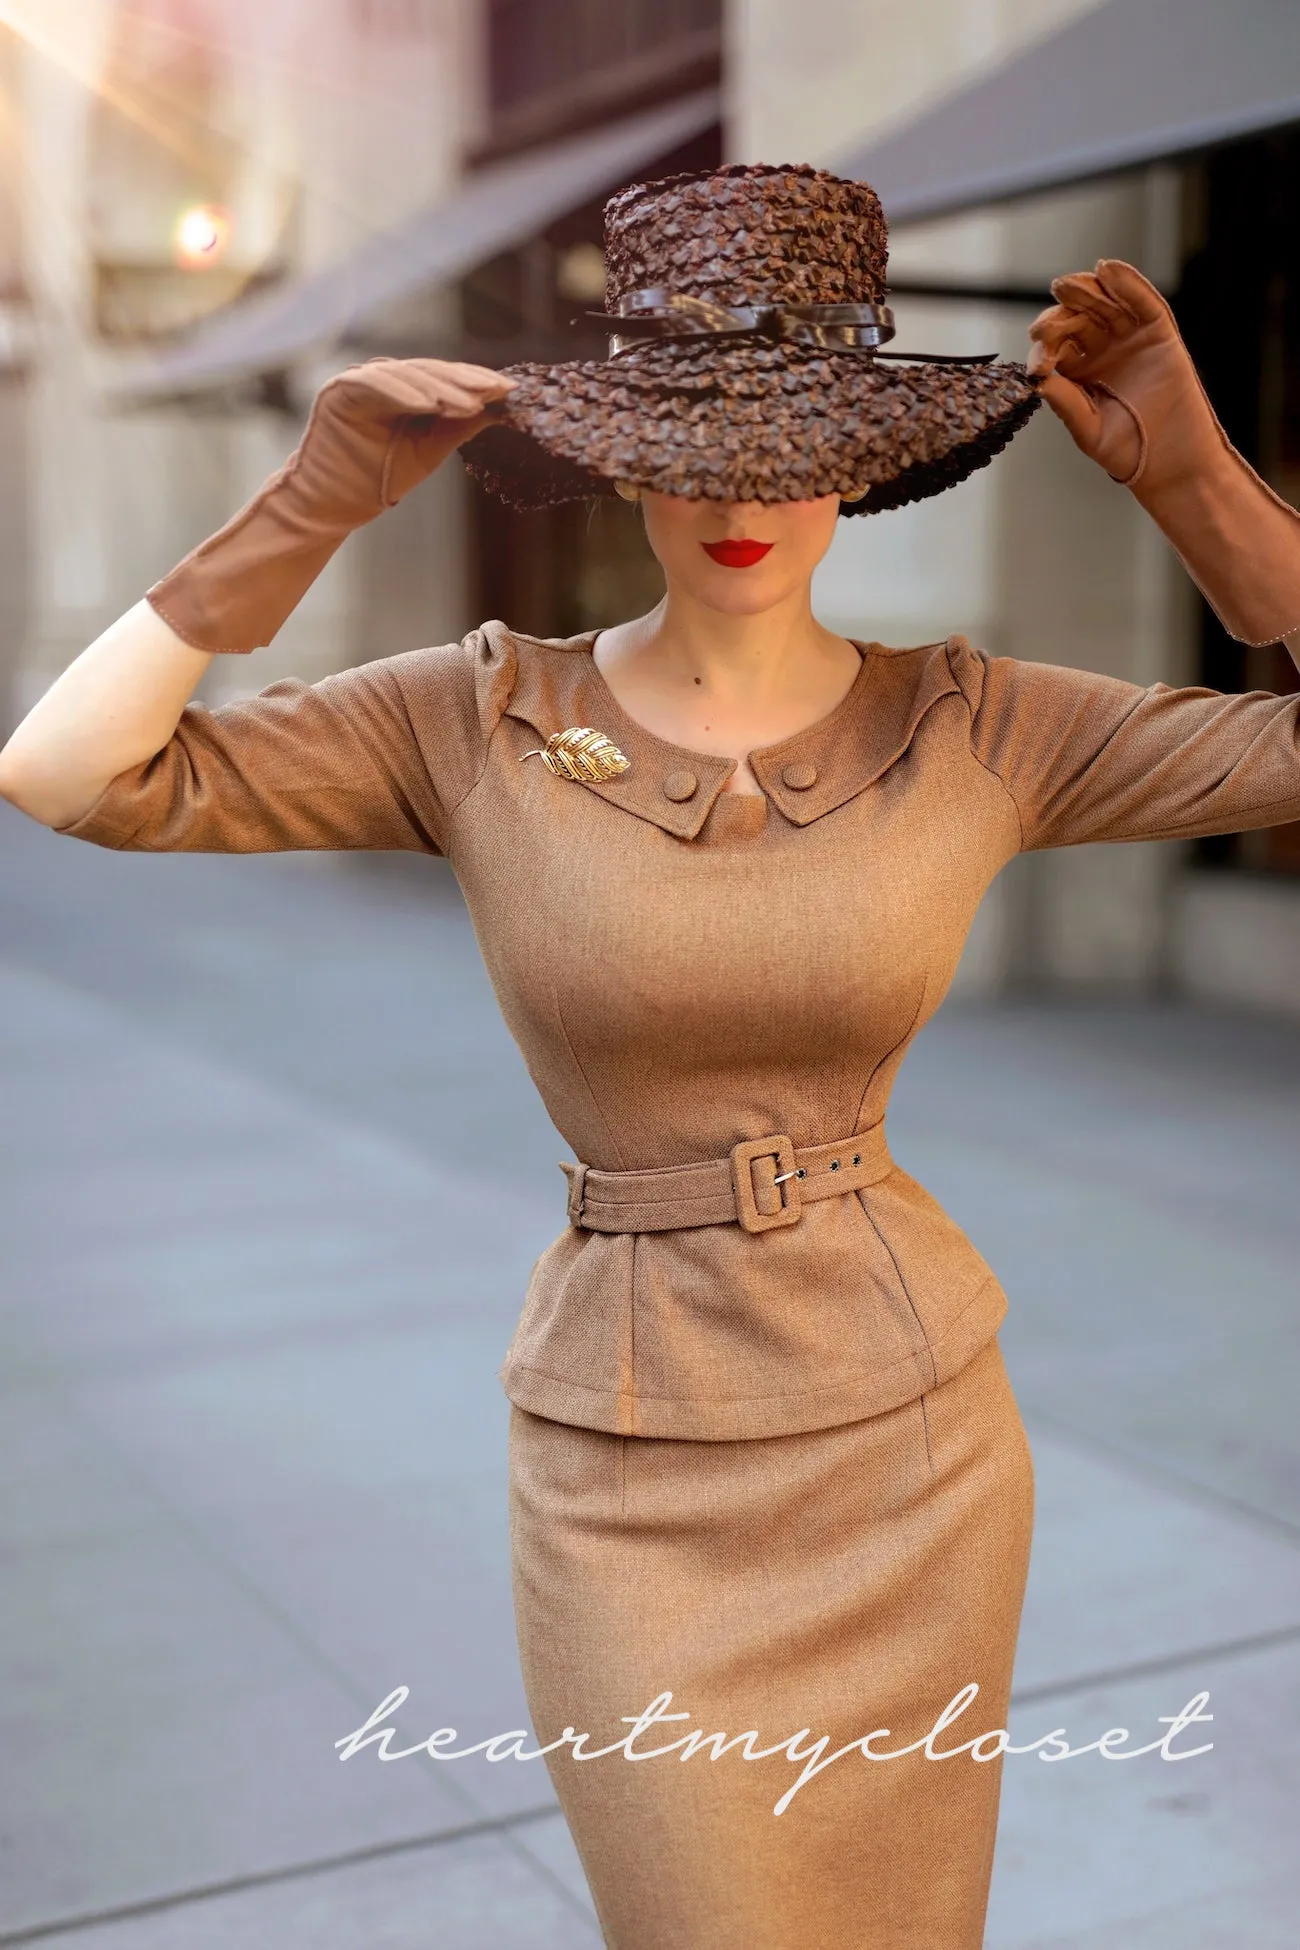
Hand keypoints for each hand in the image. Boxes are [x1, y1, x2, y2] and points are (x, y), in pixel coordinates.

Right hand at [289, 357, 517, 528]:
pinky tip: (431, 404)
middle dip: (466, 382)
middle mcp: (383, 380)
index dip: (477, 382)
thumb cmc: (378, 479)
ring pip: (407, 376)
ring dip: (441, 388)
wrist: (333, 505)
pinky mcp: (340, 390)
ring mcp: (360, 381)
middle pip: (430, 373)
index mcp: (404, 391)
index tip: (511, 390)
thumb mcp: (430, 450)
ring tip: (471, 401)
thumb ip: (458, 425)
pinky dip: (403, 393)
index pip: (446, 380)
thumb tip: (500, 408)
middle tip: (498, 390)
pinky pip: (375, 385)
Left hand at [1026, 259, 1227, 493]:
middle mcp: (1102, 350)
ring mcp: (1129, 338)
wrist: (1171, 459)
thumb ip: (1066, 405)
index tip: (1039, 356)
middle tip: (1047, 321)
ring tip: (1068, 286)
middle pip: (1078, 319)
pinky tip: (1108, 269)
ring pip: (1106, 304)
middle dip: (1061, 314)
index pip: (1056, 347)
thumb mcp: (1089, 430)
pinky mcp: (1158, 332)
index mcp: (1079, 372)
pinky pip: (1142, 302)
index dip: (1046, 347)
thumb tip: (1038, 379)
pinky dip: (1127, 283)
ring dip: (1087, 291)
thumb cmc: (1128, 451)